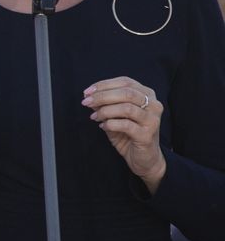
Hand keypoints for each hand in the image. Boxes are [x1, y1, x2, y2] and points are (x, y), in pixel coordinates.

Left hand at [83, 77, 164, 191]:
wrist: (143, 158)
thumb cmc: (129, 134)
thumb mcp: (115, 115)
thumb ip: (105, 104)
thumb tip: (89, 96)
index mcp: (147, 95)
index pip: (125, 82)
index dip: (104, 85)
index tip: (87, 91)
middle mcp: (154, 105)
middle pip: (126, 93)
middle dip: (102, 96)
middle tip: (86, 102)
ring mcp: (152, 120)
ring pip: (126, 108)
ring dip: (105, 111)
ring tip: (94, 117)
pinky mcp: (147, 134)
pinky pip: (126, 125)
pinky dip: (110, 124)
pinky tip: (103, 126)